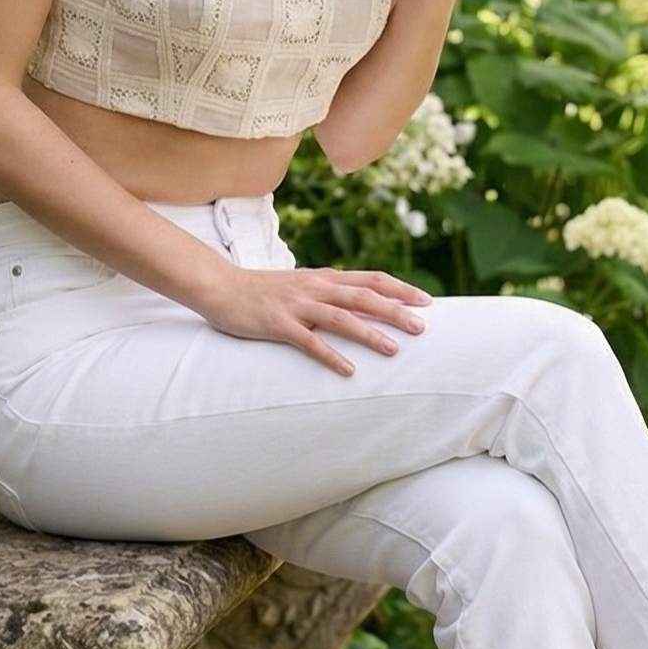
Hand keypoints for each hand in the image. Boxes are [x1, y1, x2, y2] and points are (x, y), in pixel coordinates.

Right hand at [197, 262, 433, 376]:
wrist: (220, 286)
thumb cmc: (264, 291)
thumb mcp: (303, 284)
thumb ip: (330, 292)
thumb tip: (361, 303)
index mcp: (325, 277)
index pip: (372, 279)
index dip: (400, 289)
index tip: (427, 301)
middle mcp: (316, 287)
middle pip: (365, 296)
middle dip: (396, 311)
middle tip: (423, 328)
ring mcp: (297, 305)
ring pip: (341, 318)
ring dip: (370, 333)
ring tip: (394, 350)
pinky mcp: (277, 324)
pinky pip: (308, 342)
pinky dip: (330, 356)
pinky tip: (348, 371)